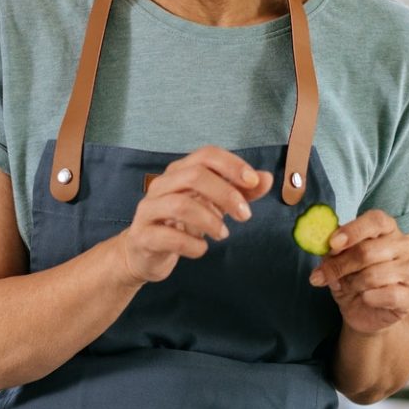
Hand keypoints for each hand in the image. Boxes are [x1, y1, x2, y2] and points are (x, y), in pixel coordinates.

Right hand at [114, 146, 271, 285]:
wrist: (145, 253)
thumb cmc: (181, 224)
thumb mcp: (213, 205)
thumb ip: (239, 192)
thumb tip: (266, 179)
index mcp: (180, 172)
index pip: (206, 155)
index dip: (232, 165)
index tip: (253, 182)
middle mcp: (161, 185)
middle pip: (194, 176)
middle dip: (226, 194)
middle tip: (245, 216)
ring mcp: (149, 210)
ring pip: (179, 204)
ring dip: (209, 220)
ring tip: (223, 234)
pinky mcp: (143, 236)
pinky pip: (168, 236)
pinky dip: (191, 244)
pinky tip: (201, 249)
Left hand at [308, 210, 408, 334]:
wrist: (366, 312)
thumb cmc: (353, 280)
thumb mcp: (337, 262)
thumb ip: (333, 251)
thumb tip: (325, 247)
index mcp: (386, 228)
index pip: (375, 220)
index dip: (352, 231)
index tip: (332, 243)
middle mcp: (402, 245)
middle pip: (367, 251)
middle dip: (339, 265)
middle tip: (321, 275)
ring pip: (373, 276)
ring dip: (351, 284)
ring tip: (346, 287)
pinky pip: (387, 295)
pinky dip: (369, 298)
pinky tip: (365, 298)